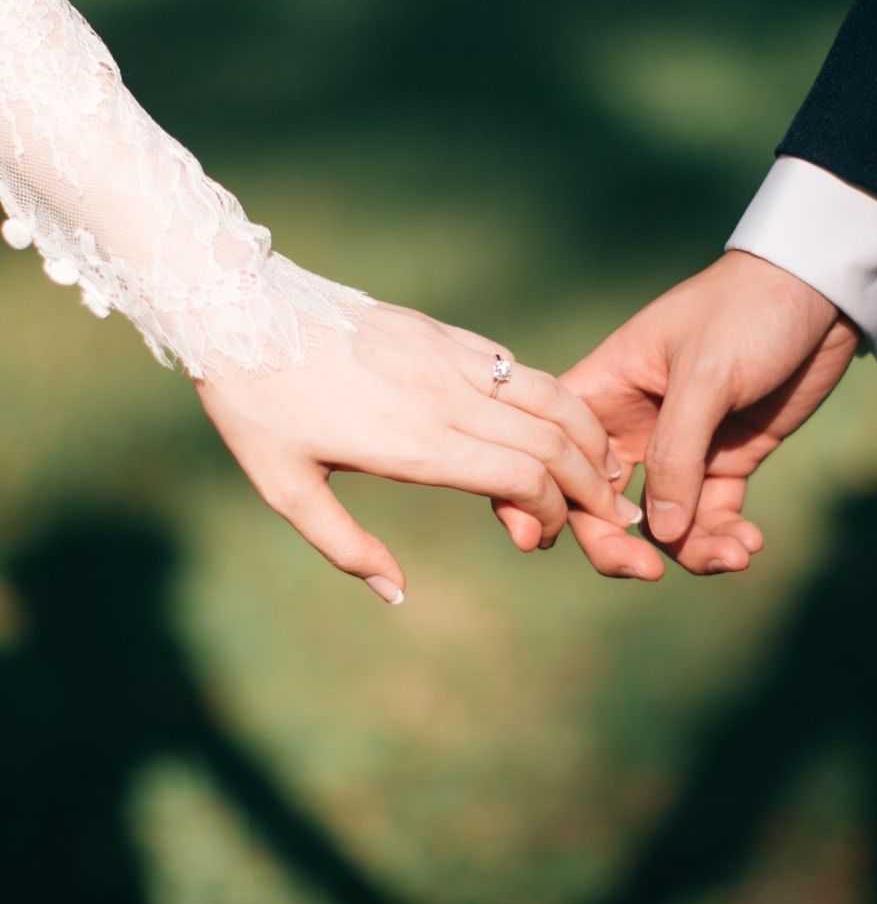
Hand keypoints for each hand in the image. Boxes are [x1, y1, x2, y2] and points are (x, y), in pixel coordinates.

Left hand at [196, 301, 640, 603]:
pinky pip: (516, 366)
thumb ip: (346, 547)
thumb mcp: (285, 489)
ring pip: (549, 395)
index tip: (539, 537)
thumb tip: (397, 594)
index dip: (551, 512)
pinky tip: (558, 420)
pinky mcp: (442, 333)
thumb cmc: (257, 407)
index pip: (522, 476)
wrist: (238, 310)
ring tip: (606, 467)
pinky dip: (553, 397)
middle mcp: (446, 397)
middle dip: (592, 483)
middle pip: (553, 439)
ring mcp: (449, 358)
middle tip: (610, 514)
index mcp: (415, 443)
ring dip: (588, 435)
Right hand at [494, 251, 859, 577]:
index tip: (546, 541)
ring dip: (691, 549)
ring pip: (662, 522)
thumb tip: (660, 534)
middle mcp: (631, 426)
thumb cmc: (746, 312)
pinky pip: (711, 516)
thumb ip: (676, 454)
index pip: (554, 453)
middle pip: (600, 504)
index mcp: (603, 391)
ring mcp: (679, 448)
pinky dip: (724, 537)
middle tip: (648, 572)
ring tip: (734, 554)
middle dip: (619, 544)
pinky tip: (750, 544)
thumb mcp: (705, 376)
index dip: (542, 498)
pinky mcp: (725, 460)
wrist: (819, 292)